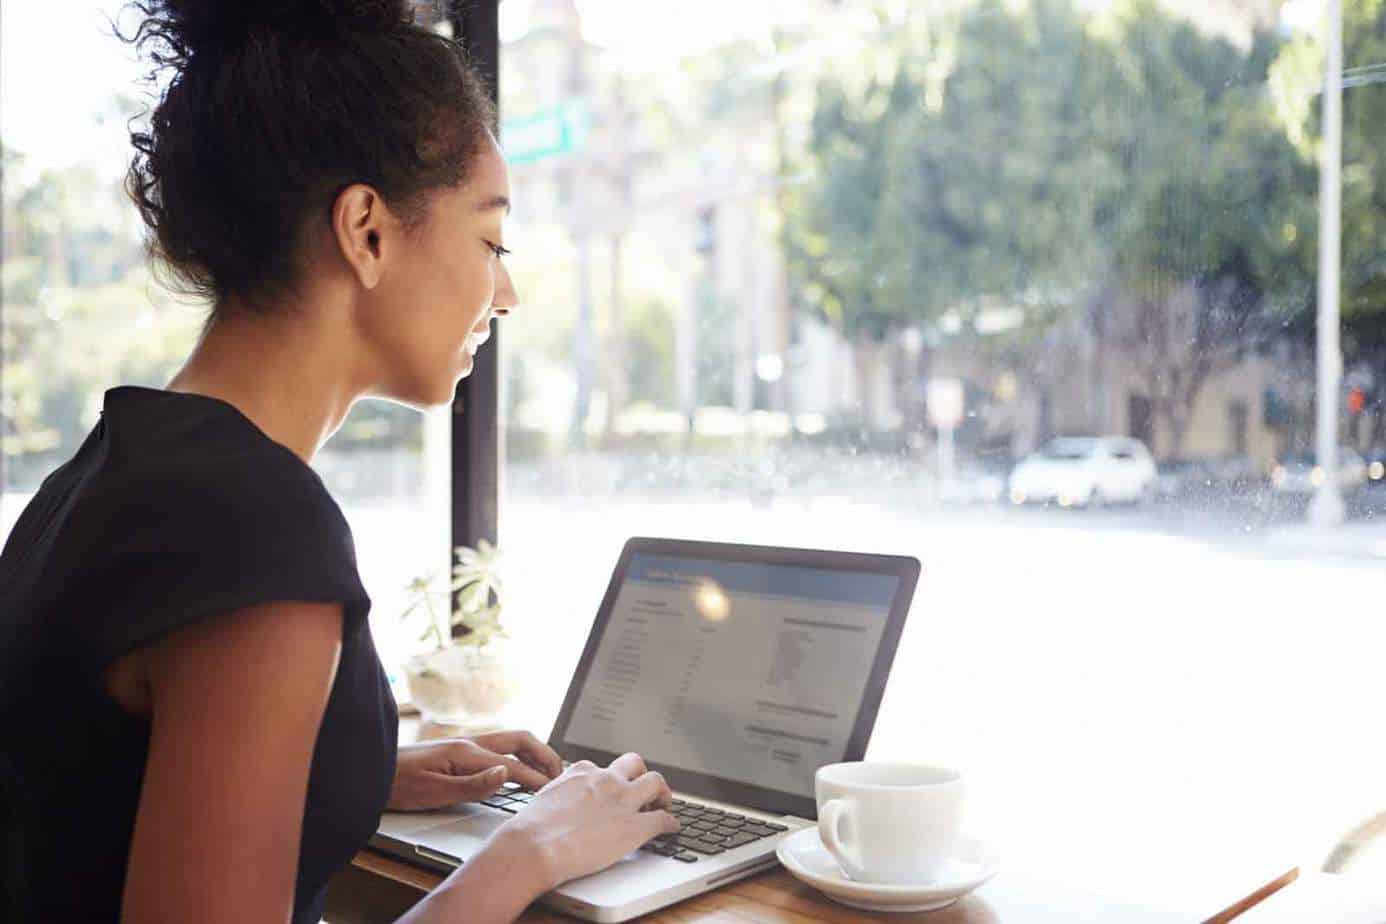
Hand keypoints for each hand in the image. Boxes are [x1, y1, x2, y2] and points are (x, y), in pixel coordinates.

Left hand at [387, 730, 563, 811]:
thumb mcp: (434, 792)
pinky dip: (519, 754)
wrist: (372, 773)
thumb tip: (505, 775)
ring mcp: (465, 744)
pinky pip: (499, 747)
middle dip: (544, 755)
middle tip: (559, 775)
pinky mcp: (460, 750)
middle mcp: (469, 742)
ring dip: (534, 752)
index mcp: (466, 752)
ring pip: (511, 740)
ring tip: (548, 771)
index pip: (513, 765)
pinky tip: (521, 767)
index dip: (536, 779)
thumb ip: (472, 785)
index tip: (554, 792)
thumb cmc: (398, 785)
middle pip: (520, 740)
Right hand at [486, 752, 680, 892]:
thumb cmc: (529, 830)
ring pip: (656, 782)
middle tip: (643, 790)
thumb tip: (559, 805)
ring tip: (663, 803)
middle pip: (635, 764)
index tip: (612, 789)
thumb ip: (560, 795)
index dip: (611, 779)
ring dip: (663, 793)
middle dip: (641, 774)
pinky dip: (671, 822)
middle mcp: (605, 780)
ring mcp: (623, 801)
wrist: (534, 847)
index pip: (603, 768)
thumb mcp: (544, 798)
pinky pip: (663, 819)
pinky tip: (672, 828)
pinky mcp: (635, 826)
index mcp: (581, 772)